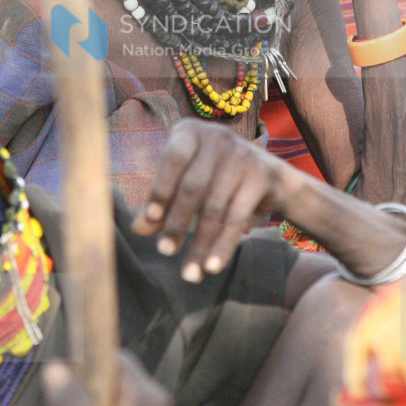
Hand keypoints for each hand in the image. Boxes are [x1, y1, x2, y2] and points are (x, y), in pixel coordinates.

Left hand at [132, 121, 298, 282]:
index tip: (151, 220)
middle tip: (165, 251)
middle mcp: (217, 137)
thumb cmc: (213, 177)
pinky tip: (212, 266)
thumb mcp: (185, 183)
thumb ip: (162, 204)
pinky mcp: (261, 176)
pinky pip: (237, 217)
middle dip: (177, 223)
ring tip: (190, 272)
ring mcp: (242, 155)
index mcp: (190, 132)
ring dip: (200, 243)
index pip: (173, 158)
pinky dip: (223, 245)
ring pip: (215, 207)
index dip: (161, 188)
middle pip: (193, 187)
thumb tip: (137, 228)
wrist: (268, 177)